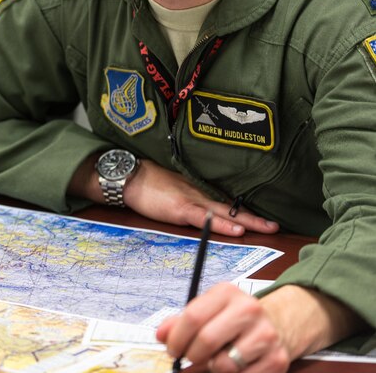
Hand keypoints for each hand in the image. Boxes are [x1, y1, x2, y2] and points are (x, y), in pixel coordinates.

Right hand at [72, 157, 279, 236]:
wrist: (129, 176)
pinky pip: (205, 218)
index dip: (245, 211)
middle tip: (276, 225)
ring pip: (225, 212)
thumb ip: (186, 198)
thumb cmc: (146, 183)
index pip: (226, 203)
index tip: (263, 219)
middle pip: (232, 207)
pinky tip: (236, 230)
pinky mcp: (180, 208)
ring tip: (267, 228)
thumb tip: (198, 210)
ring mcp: (191, 201)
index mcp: (197, 193)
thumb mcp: (171, 190)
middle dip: (254, 218)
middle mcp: (199, 195)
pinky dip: (222, 224)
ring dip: (246, 220)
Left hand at [157, 283, 290, 372]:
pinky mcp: (277, 359)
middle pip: (207, 340)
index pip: (193, 316)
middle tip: (188, 359)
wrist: (273, 325)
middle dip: (191, 355)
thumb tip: (161, 335)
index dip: (176, 338)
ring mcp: (265, 335)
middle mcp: (249, 310)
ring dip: (210, 368)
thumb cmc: (230, 319)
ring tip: (210, 361)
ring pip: (223, 364)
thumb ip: (179, 322)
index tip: (171, 350)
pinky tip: (230, 366)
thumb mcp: (206, 311)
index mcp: (227, 292)